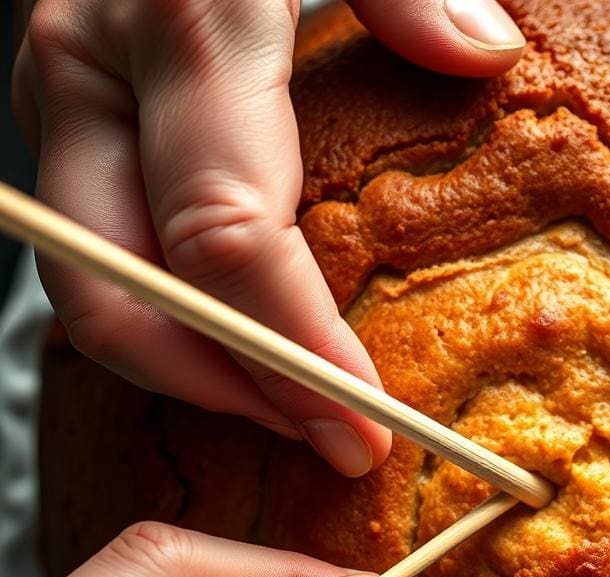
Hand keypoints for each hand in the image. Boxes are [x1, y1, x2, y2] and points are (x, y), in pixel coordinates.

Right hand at [11, 0, 524, 476]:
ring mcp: (64, 105)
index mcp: (181, 24)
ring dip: (201, 374)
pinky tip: (245, 349)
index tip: (365, 422)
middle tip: (332, 440)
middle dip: (238, 392)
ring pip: (100, 299)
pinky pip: (105, 266)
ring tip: (297, 410)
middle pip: (133, 298)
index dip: (296, 351)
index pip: (228, 239)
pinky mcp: (67, 127)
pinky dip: (175, 327)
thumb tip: (484, 53)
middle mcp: (94, 75)